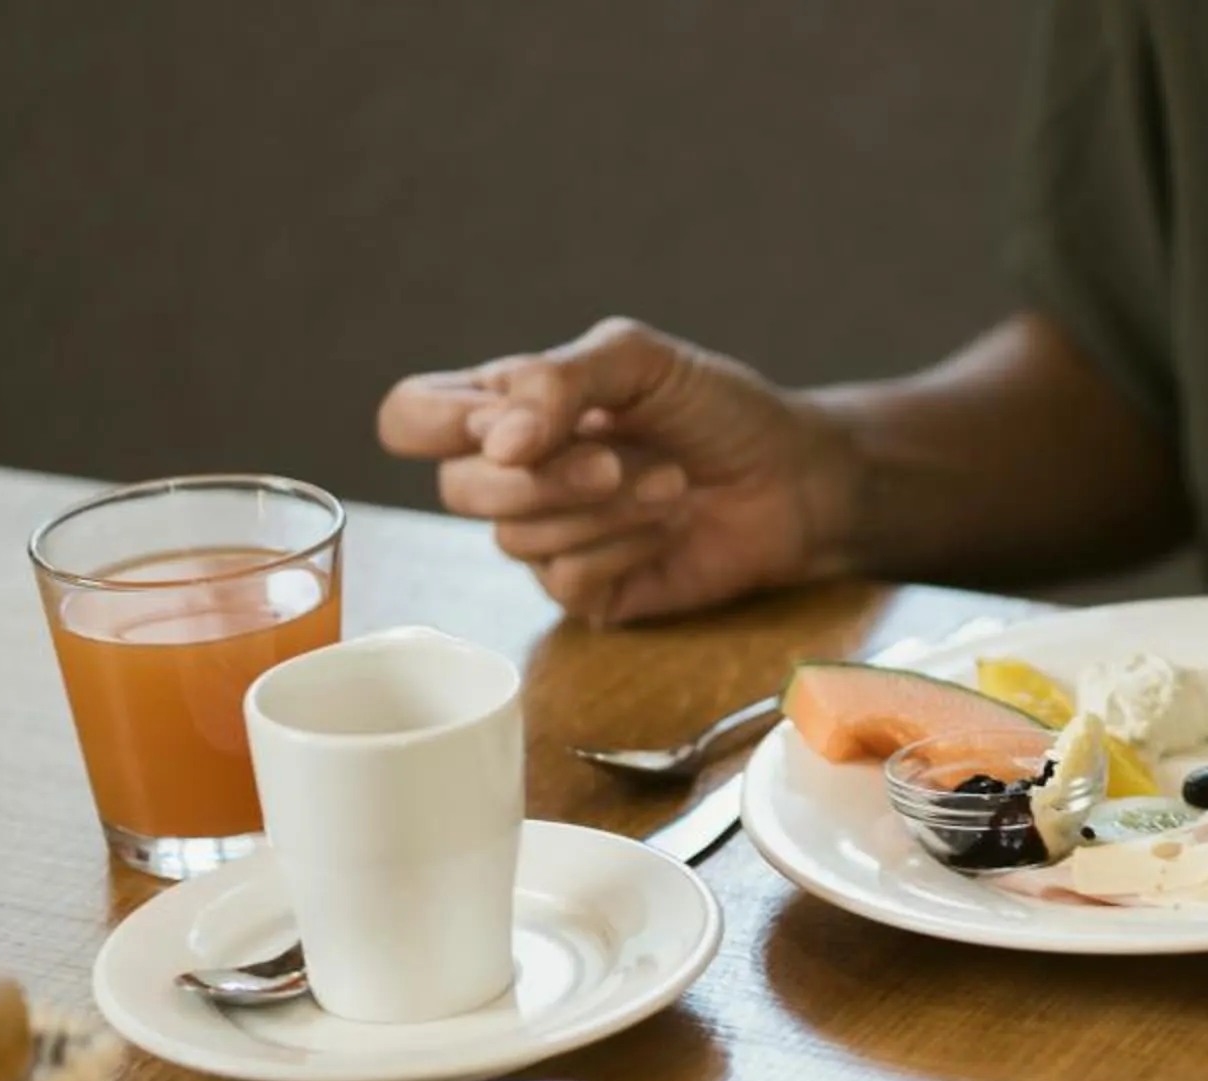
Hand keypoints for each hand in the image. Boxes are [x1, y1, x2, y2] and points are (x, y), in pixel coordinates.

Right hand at [376, 318, 857, 624]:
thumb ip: (560, 379)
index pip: (411, 417)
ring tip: (670, 485)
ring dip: (603, 511)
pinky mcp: (589, 592)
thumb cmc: (718, 409)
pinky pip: (566, 583)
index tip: (514, 427)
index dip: (444, 426)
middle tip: (617, 462)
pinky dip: (622, 552)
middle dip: (543, 479)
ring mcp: (549, 536)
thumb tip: (498, 440)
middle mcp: (515, 473)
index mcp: (506, 405)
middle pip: (456, 490)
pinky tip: (667, 530)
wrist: (796, 478)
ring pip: (515, 540)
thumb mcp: (640, 360)